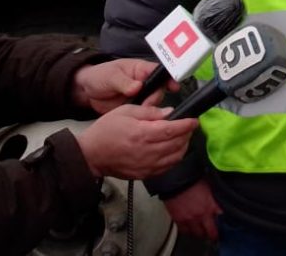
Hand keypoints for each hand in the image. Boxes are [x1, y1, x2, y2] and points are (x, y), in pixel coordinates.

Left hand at [72, 59, 178, 112]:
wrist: (87, 92)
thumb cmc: (100, 76)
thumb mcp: (111, 76)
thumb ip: (124, 82)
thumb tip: (137, 87)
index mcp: (141, 70)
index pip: (160, 71)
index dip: (169, 78)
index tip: (174, 87)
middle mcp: (144, 82)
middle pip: (159, 89)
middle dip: (155, 98)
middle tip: (147, 105)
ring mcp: (141, 96)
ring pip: (154, 102)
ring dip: (151, 109)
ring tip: (142, 113)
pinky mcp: (136, 108)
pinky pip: (145, 113)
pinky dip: (146, 117)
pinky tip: (143, 121)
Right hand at [76, 104, 195, 178]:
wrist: (91, 155)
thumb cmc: (106, 130)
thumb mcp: (126, 111)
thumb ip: (149, 112)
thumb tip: (169, 113)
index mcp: (142, 134)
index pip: (172, 130)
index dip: (186, 125)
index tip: (194, 120)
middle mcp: (146, 151)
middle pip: (177, 144)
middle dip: (187, 134)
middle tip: (189, 126)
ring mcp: (146, 165)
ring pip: (175, 157)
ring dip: (183, 146)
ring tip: (183, 137)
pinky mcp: (144, 174)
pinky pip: (166, 167)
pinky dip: (174, 158)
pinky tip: (174, 150)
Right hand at [164, 179, 222, 239]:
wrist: (175, 177)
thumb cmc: (192, 177)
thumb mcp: (209, 184)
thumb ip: (215, 194)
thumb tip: (221, 196)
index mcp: (211, 205)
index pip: (223, 219)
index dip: (226, 223)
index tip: (226, 225)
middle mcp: (202, 214)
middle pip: (211, 232)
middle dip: (214, 234)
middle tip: (215, 234)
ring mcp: (190, 219)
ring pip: (198, 234)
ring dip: (201, 234)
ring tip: (203, 232)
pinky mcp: (179, 220)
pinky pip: (185, 232)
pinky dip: (188, 232)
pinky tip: (190, 230)